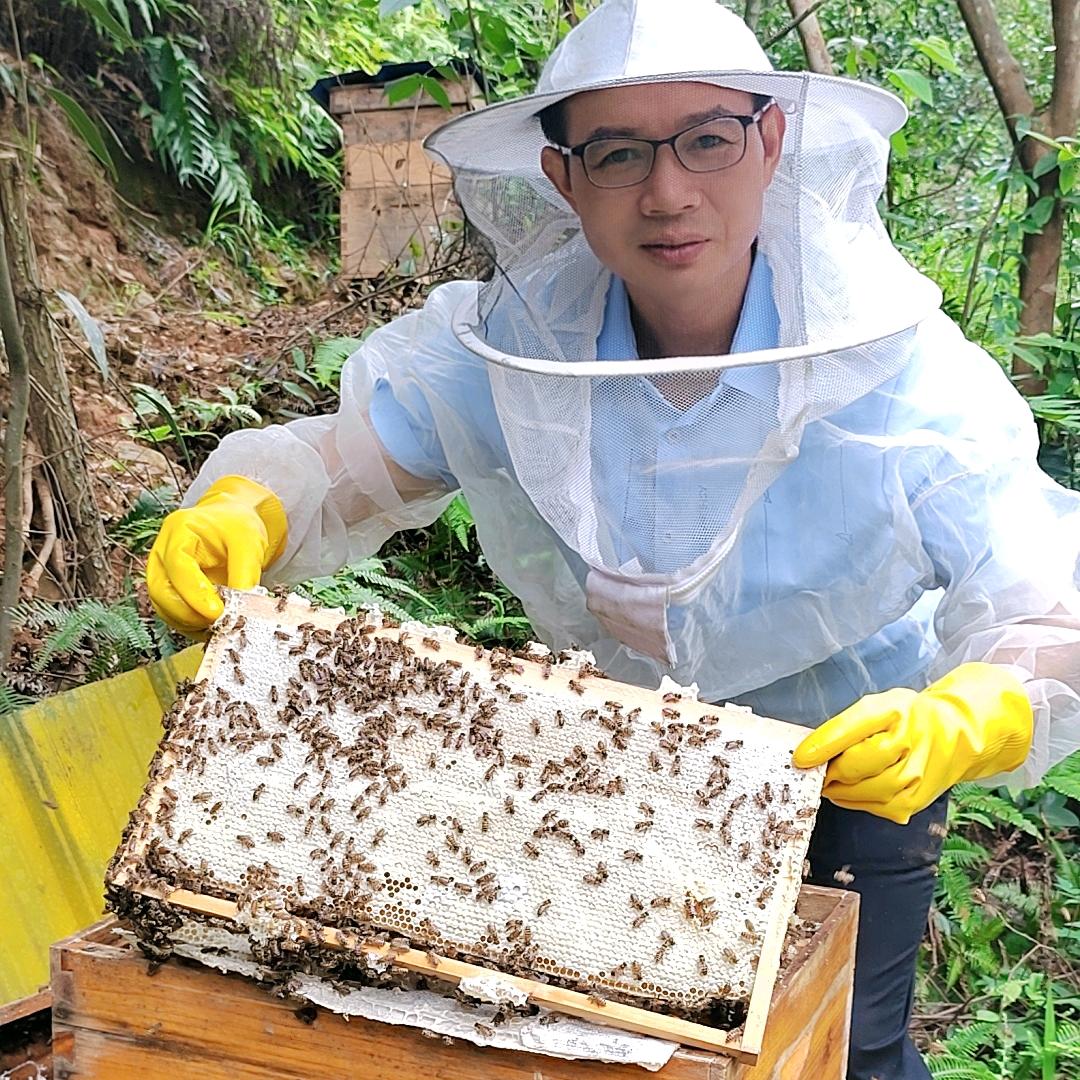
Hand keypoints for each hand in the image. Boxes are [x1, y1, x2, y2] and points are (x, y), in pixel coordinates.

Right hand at [147, 476, 286, 633]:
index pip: (177, 565)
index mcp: (178, 530)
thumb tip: (242, 608)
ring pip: (163, 607)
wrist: (233, 525)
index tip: (216, 611)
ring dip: (189, 623)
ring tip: (220, 625)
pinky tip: (214, 627)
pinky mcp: (170, 591)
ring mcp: (163, 573)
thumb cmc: (237, 527)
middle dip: (188, 613)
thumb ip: (246, 572)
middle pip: (160, 590)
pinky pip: (173, 615)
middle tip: (219, 622)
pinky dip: (192, 626)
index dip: (194, 592)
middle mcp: (162, 553)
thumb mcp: (249, 541)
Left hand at [792, 663, 1032, 823]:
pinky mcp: (916, 800)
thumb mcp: (876, 708)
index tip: (799, 758)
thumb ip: (844, 728)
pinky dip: (855, 801)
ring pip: (865, 791)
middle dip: (830, 771)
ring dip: (840, 789)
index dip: (822, 746)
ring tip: (829, 781)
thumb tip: (811, 753)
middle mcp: (908, 742)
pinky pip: (877, 807)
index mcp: (893, 711)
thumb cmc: (905, 719)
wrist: (955, 735)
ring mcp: (915, 775)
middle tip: (814, 771)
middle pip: (856, 766)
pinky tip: (848, 792)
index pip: (851, 728)